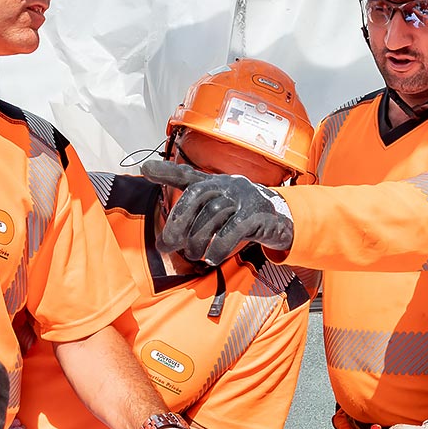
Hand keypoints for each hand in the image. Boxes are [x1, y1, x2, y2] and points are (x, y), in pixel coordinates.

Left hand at [142, 159, 293, 265]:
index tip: (145, 171)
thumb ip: (193, 214)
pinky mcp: (258, 216)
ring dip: (197, 240)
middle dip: (178, 222)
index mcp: (215, 182)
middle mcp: (228, 184)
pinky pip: (233, 231)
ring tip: (192, 255)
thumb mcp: (217, 209)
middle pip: (196, 196)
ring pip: (213, 215)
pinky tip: (212, 258)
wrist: (281, 221)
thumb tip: (165, 236)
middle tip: (167, 245)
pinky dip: (218, 247)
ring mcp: (244, 198)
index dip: (166, 172)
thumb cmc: (242, 215)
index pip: (187, 175)